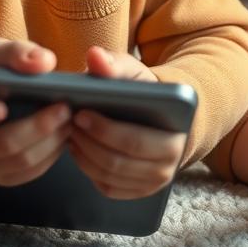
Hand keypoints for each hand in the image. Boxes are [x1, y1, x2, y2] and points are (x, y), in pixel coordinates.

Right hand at [0, 38, 70, 186]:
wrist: (4, 94)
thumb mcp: (2, 53)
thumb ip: (17, 52)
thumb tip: (41, 63)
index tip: (0, 106)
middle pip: (3, 145)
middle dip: (36, 127)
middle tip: (63, 108)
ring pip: (23, 162)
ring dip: (50, 140)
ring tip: (69, 118)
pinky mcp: (9, 176)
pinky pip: (33, 172)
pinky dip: (53, 153)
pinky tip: (65, 133)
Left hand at [68, 46, 186, 199]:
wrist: (160, 113)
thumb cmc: (145, 91)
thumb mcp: (132, 71)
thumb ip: (114, 63)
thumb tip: (95, 56)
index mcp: (178, 132)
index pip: (135, 140)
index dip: (104, 130)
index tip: (80, 113)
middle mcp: (170, 163)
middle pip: (119, 162)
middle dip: (89, 142)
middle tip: (70, 123)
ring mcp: (155, 181)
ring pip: (110, 176)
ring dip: (85, 155)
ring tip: (70, 132)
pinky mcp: (139, 190)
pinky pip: (108, 187)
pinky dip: (89, 169)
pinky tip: (79, 149)